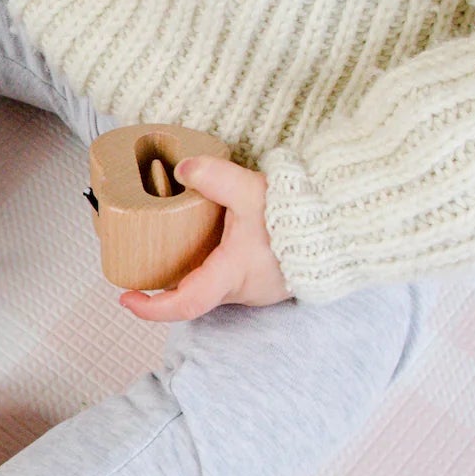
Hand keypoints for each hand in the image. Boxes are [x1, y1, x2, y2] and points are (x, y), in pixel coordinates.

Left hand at [120, 156, 289, 321]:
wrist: (348, 221)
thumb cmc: (304, 214)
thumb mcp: (253, 190)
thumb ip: (215, 177)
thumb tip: (182, 167)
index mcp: (233, 276)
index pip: (185, 304)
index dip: (151, 308)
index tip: (126, 297)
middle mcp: (244, 290)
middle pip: (195, 296)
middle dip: (166, 286)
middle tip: (142, 266)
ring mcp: (259, 288)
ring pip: (215, 287)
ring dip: (193, 272)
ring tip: (173, 246)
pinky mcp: (271, 279)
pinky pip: (234, 278)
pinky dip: (216, 265)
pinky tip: (211, 241)